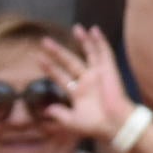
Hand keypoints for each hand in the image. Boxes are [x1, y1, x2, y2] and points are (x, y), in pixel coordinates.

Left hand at [41, 28, 136, 142]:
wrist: (115, 125)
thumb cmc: (96, 125)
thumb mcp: (72, 121)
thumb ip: (59, 114)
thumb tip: (46, 110)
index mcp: (78, 92)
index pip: (60, 76)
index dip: (49, 67)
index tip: (37, 57)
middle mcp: (87, 80)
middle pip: (69, 61)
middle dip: (57, 51)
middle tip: (44, 41)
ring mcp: (98, 74)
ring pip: (89, 53)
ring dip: (82, 40)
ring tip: (75, 27)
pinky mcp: (109, 70)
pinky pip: (104, 52)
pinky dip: (100, 41)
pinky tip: (94, 30)